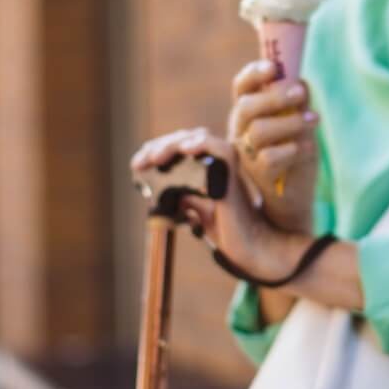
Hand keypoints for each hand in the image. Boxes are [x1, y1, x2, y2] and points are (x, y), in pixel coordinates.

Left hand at [130, 129, 302, 283]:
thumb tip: (160, 191)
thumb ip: (184, 197)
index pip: (180, 148)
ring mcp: (226, 167)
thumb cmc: (229, 232)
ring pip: (199, 139)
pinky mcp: (234, 176)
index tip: (137, 165)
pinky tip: (186, 149)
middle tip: (140, 162)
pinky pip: (221, 150)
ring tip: (154, 157)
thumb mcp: (197, 211)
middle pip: (186, 140)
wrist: (252, 249)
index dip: (157, 150)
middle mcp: (218, 164)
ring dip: (173, 144)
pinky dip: (203, 144)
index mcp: (208, 170)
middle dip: (159, 147)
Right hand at [228, 60, 318, 232]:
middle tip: (301, 93)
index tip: (273, 67)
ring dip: (290, 122)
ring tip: (314, 120)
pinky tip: (308, 148)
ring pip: (258, 131)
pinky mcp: (259, 176)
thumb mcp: (299, 121)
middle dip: (275, 97)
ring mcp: (247, 154)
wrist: (294, 195)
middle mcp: (241, 130)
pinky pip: (270, 158)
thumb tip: (300, 82)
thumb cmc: (295, 152)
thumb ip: (297, 102)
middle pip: (246, 107)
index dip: (253, 74)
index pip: (242, 87)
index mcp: (249, 111)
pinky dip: (292, 149)